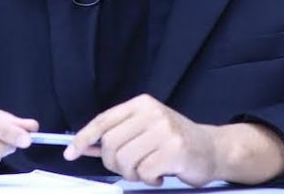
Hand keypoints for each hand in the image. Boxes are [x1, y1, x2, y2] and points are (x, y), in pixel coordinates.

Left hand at [64, 94, 217, 186]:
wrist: (212, 149)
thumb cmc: (174, 141)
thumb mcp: (146, 129)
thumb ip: (119, 135)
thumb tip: (85, 146)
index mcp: (142, 104)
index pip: (104, 120)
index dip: (84, 137)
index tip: (71, 153)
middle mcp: (152, 112)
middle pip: (111, 143)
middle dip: (114, 163)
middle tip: (131, 168)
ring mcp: (164, 130)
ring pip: (125, 159)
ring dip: (133, 173)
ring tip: (148, 170)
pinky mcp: (174, 149)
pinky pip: (144, 172)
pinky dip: (149, 179)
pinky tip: (161, 174)